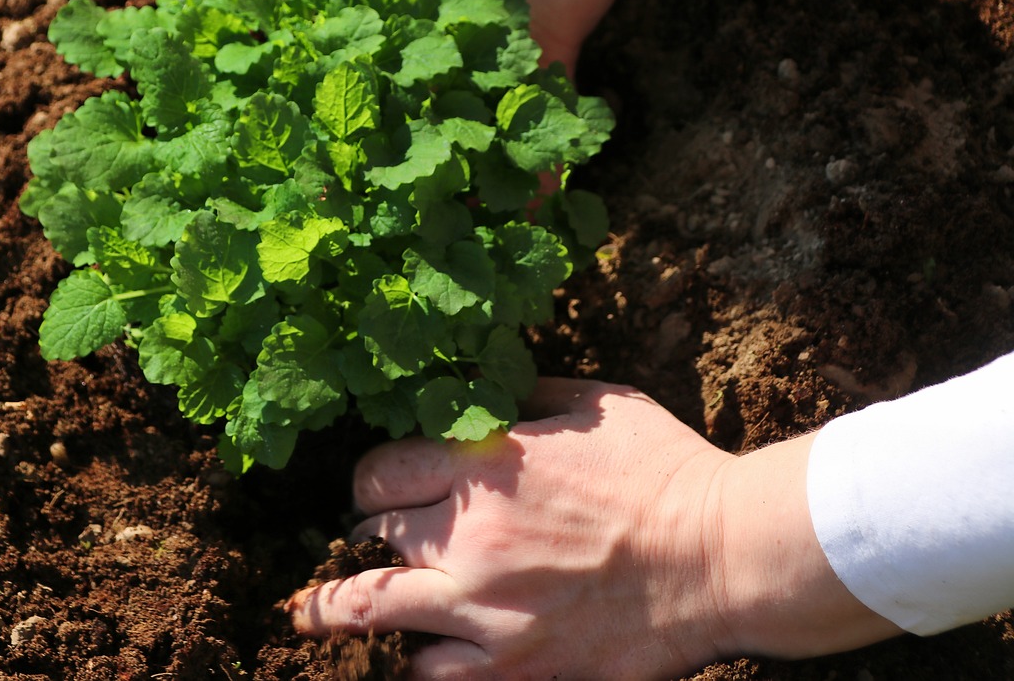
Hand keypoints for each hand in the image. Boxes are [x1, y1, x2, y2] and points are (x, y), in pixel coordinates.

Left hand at [288, 379, 901, 679]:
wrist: (724, 556)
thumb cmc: (667, 471)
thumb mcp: (595, 403)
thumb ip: (527, 394)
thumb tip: (487, 389)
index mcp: (484, 464)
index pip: (376, 472)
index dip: (372, 479)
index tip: (381, 489)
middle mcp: (468, 534)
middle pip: (368, 533)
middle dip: (370, 532)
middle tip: (379, 540)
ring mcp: (484, 606)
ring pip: (369, 607)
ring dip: (347, 604)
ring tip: (317, 611)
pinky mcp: (514, 665)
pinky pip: (430, 674)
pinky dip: (419, 661)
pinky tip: (421, 652)